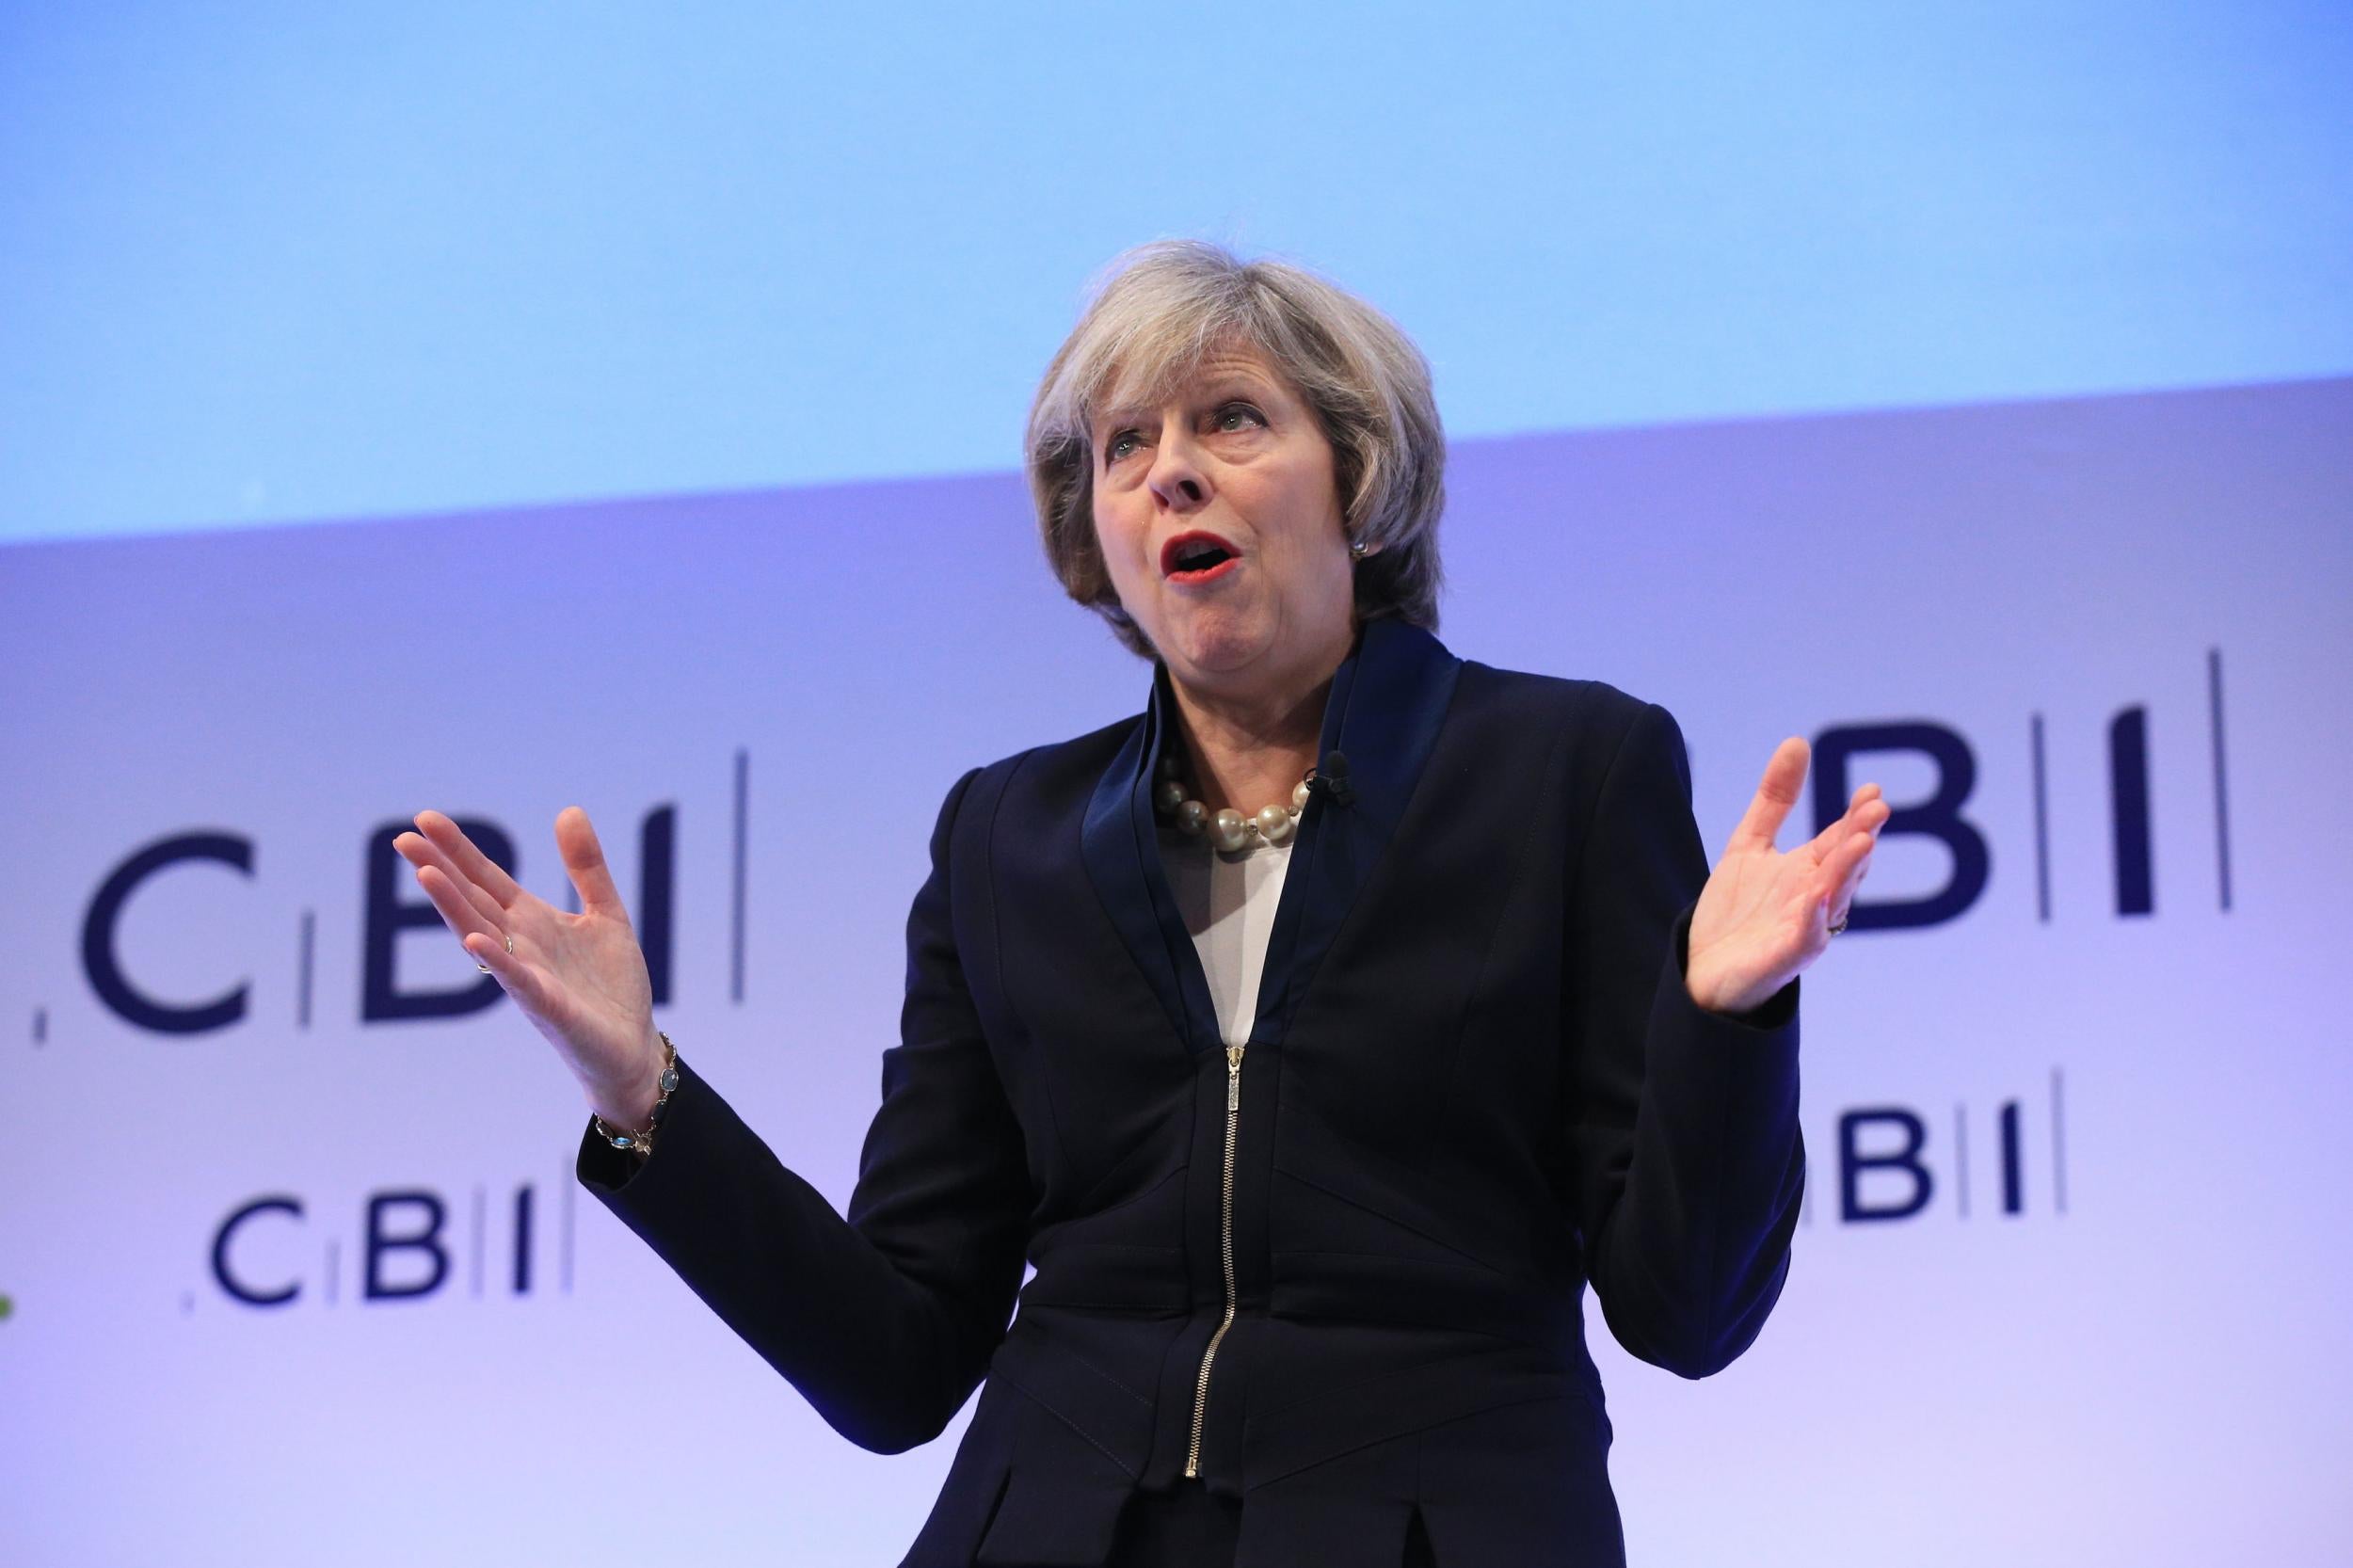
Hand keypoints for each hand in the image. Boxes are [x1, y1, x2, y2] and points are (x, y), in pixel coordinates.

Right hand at [392, 807, 664, 1126]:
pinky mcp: (549, 1008)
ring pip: (483, 936)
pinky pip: (519, 982)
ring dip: (455, 907)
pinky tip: (478, 942)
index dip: (458, 849)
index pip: (485, 878)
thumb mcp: (606, 913)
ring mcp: (529, 977)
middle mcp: (520, 946)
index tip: (424, 818)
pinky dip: (499, 961)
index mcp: (532, 922)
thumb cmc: (612, 986)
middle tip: (403, 837)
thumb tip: (568, 810)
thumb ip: (586, 867)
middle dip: (440, 869)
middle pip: (472, 900)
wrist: (632, 1045)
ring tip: (427, 874)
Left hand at [1684, 737, 1887, 1016]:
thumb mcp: (1749, 844)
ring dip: (1847, 872)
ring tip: (1861, 843)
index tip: (1872, 789)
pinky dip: (1813, 920)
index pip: (1840, 839)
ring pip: (1833, 899)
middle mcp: (1815, 899)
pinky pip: (1805, 940)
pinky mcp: (1784, 959)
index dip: (1856, 815)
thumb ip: (1775, 799)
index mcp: (1809, 871)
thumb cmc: (1735, 911)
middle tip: (1876, 810)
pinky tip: (1816, 898)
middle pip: (1843, 865)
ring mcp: (1803, 929)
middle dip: (1860, 838)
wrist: (1701, 969)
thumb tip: (1797, 742)